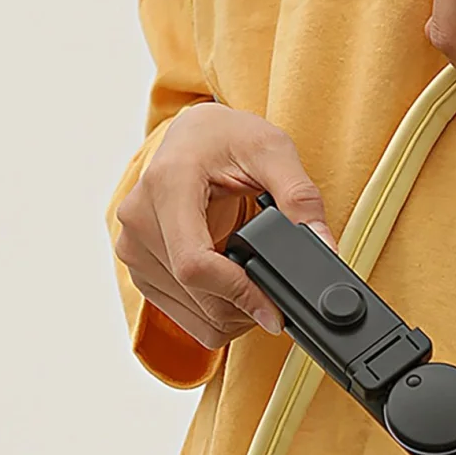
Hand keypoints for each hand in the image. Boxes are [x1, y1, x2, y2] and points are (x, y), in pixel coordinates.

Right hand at [115, 103, 335, 348]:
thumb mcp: (272, 150)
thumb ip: (299, 197)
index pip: (195, 264)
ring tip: (256, 285)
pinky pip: (182, 316)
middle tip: (278, 296)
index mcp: (167, 186)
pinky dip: (215, 315)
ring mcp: (133, 249)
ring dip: (233, 315)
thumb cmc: (226, 138)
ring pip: (193, 316)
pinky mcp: (138, 270)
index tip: (274, 310)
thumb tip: (322, 245)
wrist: (192, 137)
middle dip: (246, 308)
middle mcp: (140, 220)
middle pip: (197, 296)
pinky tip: (232, 288)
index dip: (239, 294)